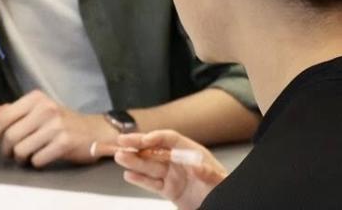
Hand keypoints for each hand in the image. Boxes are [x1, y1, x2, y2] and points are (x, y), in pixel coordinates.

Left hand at [0, 89, 115, 167]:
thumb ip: (12, 110)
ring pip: (22, 150)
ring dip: (20, 158)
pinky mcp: (64, 142)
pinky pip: (37, 159)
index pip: (4, 116)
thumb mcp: (37, 110)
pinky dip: (35, 162)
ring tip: (26, 156)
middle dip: (6, 150)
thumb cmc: (62, 121)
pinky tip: (41, 157)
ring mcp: (56, 125)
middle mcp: (46, 108)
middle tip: (10, 154)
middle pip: (11, 136)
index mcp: (36, 98)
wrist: (94, 131)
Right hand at [112, 130, 227, 209]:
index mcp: (193, 153)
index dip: (156, 138)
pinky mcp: (169, 190)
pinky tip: (129, 175)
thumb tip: (198, 167)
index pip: (171, 139)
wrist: (221, 204)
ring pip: (150, 167)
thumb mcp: (220, 180)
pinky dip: (139, 180)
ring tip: (120, 157)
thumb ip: (210, 173)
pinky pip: (152, 184)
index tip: (145, 140)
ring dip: (134, 161)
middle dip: (138, 145)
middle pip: (156, 150)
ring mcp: (173, 176)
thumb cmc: (222, 188)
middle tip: (122, 141)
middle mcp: (180, 163)